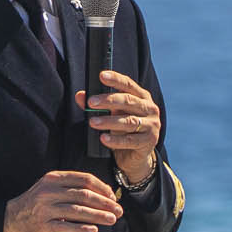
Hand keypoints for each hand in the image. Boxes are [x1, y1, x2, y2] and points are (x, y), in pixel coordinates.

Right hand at [3, 171, 122, 231]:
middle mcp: (49, 192)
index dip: (102, 188)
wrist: (9, 221)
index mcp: (53, 179)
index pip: (84, 179)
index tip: (113, 196)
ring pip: (78, 211)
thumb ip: (73, 188)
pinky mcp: (43, 226)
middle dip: (104, 203)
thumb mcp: (50, 189)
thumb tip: (104, 190)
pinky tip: (94, 230)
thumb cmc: (35, 205)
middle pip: (84, 194)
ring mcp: (45, 209)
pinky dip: (82, 229)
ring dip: (98, 215)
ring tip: (112, 220)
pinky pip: (66, 227)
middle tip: (118, 210)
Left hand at [77, 71, 160, 185]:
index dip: (115, 79)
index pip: (128, 84)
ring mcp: (152, 125)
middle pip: (128, 101)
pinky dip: (115, 140)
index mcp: (141, 97)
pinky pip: (130, 140)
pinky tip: (103, 138)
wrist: (135, 155)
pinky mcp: (149, 141)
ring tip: (92, 122)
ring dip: (108, 121)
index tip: (101, 75)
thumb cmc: (123, 130)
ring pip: (128, 121)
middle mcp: (149, 108)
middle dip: (108, 100)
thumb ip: (97, 105)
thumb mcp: (111, 115)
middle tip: (91, 102)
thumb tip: (80, 95)